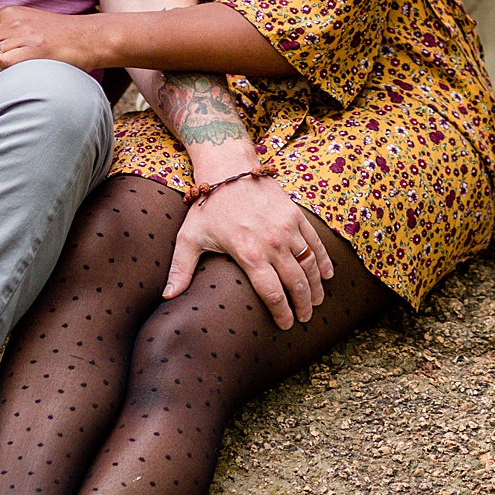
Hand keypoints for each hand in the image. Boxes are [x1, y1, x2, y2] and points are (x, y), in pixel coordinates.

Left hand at [0, 5, 109, 75]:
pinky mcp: (33, 51)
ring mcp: (23, 35)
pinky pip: (1, 65)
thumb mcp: (25, 24)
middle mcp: (12, 21)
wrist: (89, 38)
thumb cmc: (57, 37)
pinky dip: (3, 74)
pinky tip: (17, 73)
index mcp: (8, 13)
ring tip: (6, 71)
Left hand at [168, 174, 334, 327]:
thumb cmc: (208, 207)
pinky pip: (315, 242)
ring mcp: (287, 228)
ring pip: (309, 264)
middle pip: (296, 282)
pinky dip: (324, 260)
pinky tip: (327, 275)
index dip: (282, 313)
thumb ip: (181, 269)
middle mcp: (272, 243)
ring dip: (316, 286)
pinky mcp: (296, 215)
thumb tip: (167, 298)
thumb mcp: (189, 238)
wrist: (229, 169)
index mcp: (249, 254)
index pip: (272, 293)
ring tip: (316, 301)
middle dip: (303, 304)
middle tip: (304, 317)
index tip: (286, 325)